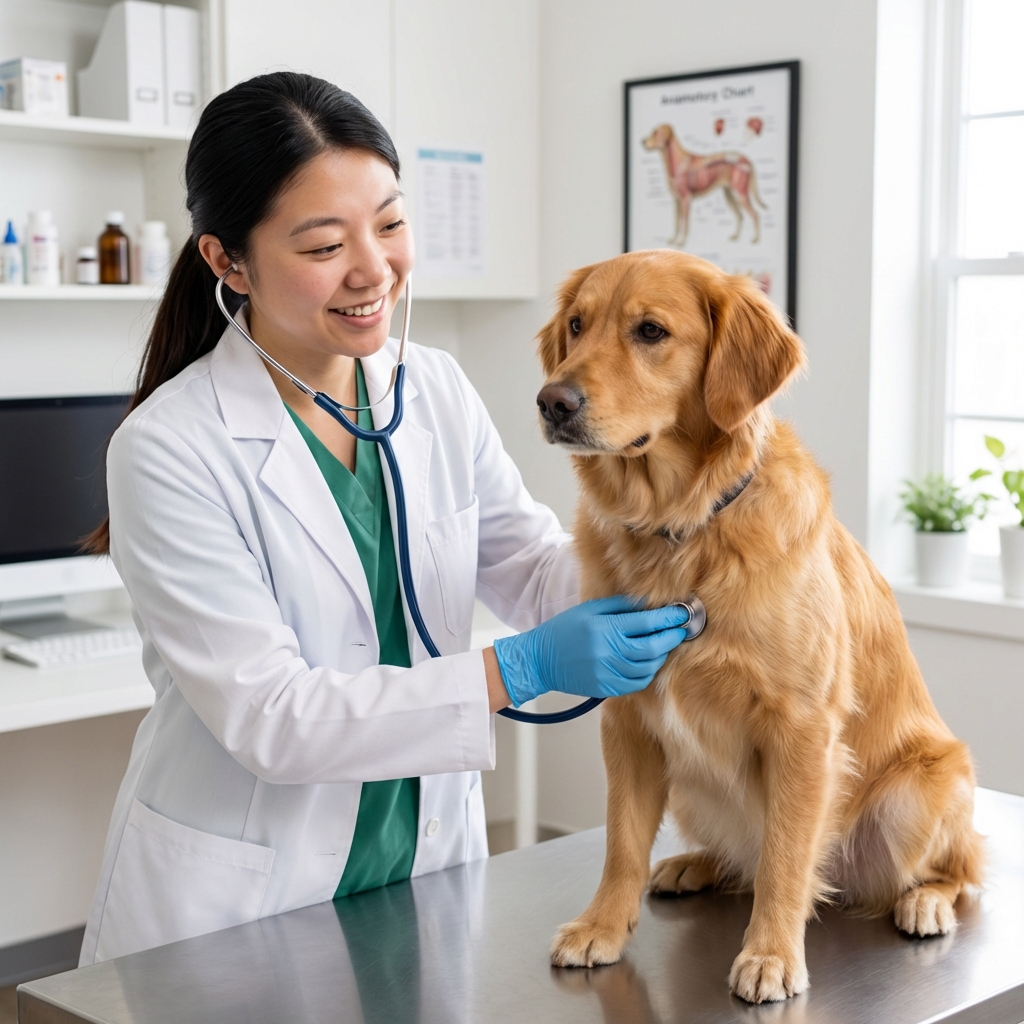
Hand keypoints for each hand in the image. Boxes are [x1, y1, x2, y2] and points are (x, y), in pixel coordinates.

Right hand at [492, 596, 690, 706]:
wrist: (539, 660)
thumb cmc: (563, 630)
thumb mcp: (589, 610)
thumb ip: (620, 606)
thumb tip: (648, 604)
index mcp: (605, 629)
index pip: (646, 624)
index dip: (668, 619)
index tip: (682, 613)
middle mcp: (608, 653)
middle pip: (652, 648)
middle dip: (671, 638)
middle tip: (681, 630)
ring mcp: (608, 673)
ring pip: (647, 667)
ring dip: (661, 656)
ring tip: (665, 644)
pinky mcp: (606, 688)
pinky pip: (637, 683)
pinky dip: (647, 672)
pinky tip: (649, 662)